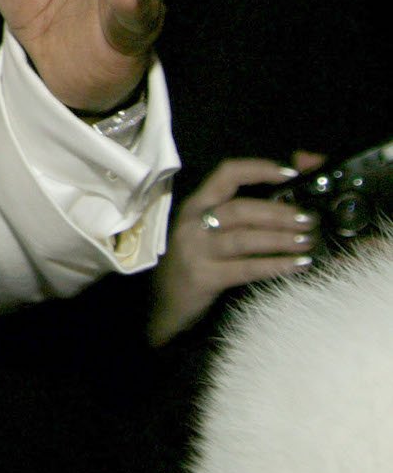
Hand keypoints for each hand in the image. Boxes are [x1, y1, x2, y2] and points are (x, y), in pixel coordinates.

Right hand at [148, 157, 318, 345]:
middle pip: (240, 209)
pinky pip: (246, 269)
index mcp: (197, 204)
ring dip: (280, 239)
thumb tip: (285, 202)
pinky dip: (275, 266)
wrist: (164, 302)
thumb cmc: (195, 261)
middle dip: (279, 213)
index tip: (291, 173)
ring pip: (244, 238)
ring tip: (308, 241)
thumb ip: (240, 216)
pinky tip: (297, 265)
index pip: (226, 175)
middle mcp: (194, 223)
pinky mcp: (204, 276)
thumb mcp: (208, 231)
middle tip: (309, 219)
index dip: (259, 169)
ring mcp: (196, 250)